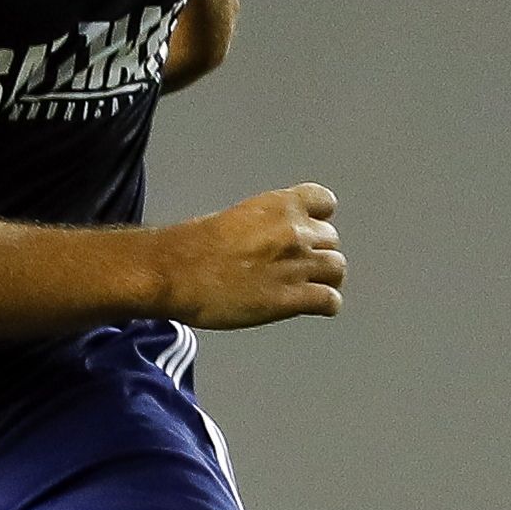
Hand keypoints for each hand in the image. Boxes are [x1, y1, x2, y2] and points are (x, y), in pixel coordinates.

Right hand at [163, 185, 344, 328]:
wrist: (174, 273)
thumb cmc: (192, 248)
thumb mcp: (235, 218)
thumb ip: (265, 224)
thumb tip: (274, 240)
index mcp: (278, 205)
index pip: (324, 203)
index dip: (318, 220)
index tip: (309, 231)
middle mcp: (293, 231)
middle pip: (331, 241)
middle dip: (317, 253)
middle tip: (298, 267)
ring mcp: (295, 265)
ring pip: (336, 268)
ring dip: (325, 278)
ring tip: (309, 287)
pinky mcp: (291, 298)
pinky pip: (330, 300)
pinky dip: (325, 304)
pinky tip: (312, 306)